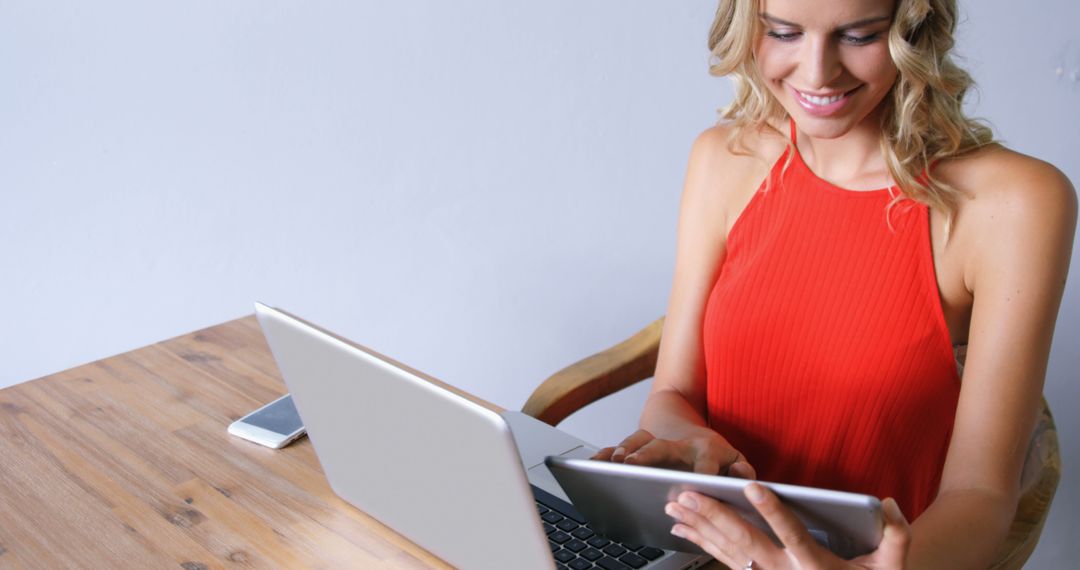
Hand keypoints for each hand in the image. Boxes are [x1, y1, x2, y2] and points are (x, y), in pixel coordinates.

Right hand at [590, 429, 755, 476]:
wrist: (693, 433)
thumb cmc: (717, 459)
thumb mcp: (737, 462)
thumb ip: (742, 471)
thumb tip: (739, 475)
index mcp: (706, 449)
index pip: (705, 461)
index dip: (702, 472)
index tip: (697, 485)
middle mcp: (679, 444)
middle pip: (663, 446)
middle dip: (649, 455)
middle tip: (635, 466)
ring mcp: (657, 445)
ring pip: (638, 442)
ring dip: (626, 451)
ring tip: (615, 463)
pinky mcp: (640, 450)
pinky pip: (619, 448)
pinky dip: (606, 454)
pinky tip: (594, 462)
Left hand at [665, 483, 910, 569]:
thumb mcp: (890, 568)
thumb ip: (896, 537)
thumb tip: (890, 504)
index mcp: (814, 565)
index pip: (792, 533)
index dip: (772, 510)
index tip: (753, 486)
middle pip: (745, 542)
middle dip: (714, 515)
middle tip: (688, 494)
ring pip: (727, 552)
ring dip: (699, 528)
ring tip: (674, 507)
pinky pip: (723, 560)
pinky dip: (701, 544)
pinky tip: (682, 530)